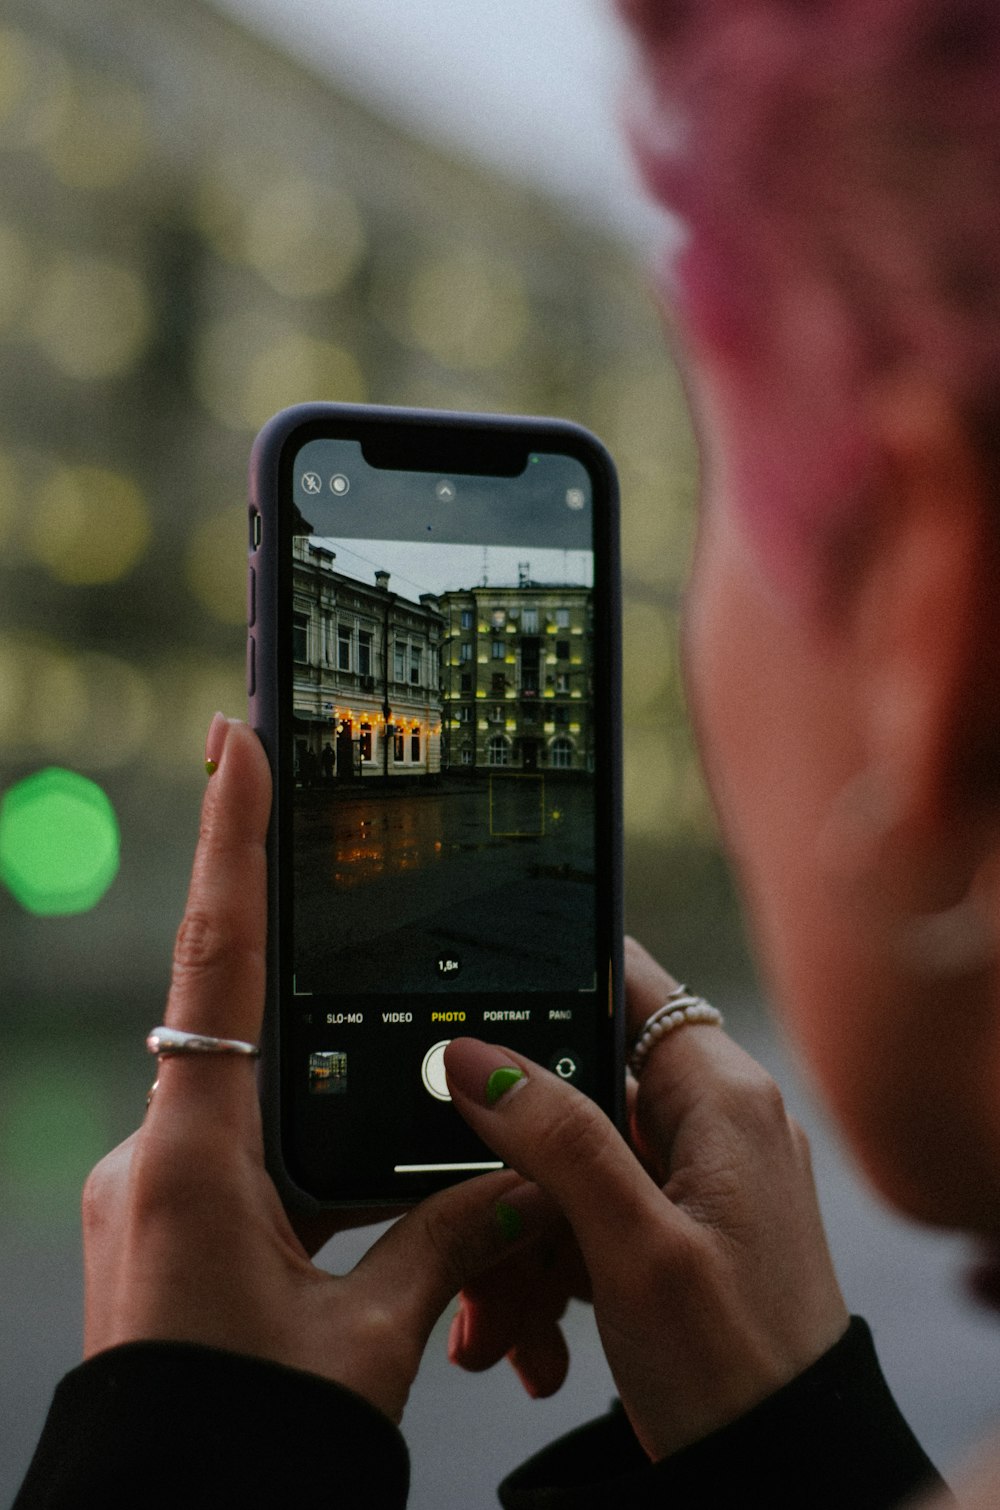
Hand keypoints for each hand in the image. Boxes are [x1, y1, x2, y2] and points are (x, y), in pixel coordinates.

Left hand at [82, 717, 540, 1423]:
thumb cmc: (249, 1443)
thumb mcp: (368, 1337)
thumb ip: (446, 1235)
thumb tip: (514, 1171)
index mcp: (191, 1163)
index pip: (218, 964)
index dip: (229, 842)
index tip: (232, 739)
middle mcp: (149, 1158)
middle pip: (249, 1039)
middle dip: (321, 1018)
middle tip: (367, 1020)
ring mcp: (143, 1190)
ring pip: (251, 1114)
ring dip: (319, 1138)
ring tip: (357, 1227)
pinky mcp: (152, 1223)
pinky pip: (231, 1163)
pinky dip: (295, 1175)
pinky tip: (336, 1234)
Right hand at [444, 938, 848, 1460]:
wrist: (781, 1480)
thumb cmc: (736, 1371)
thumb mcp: (634, 1247)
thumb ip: (558, 1139)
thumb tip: (475, 1058)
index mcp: (723, 1097)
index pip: (631, 986)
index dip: (554, 989)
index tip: (477, 1026)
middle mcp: (717, 1124)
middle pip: (582, 1092)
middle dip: (515, 1164)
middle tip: (471, 1227)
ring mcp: (701, 1180)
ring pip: (574, 1165)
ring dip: (522, 1235)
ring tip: (500, 1319)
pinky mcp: (683, 1232)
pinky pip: (592, 1218)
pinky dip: (551, 1266)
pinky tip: (529, 1333)